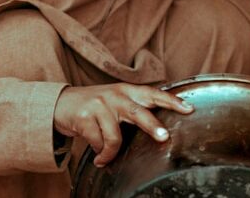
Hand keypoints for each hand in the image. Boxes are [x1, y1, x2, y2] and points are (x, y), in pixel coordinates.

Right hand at [53, 83, 192, 166]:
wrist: (60, 103)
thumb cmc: (94, 106)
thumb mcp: (115, 101)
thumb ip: (134, 108)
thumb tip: (159, 128)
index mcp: (127, 91)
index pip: (153, 94)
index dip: (171, 101)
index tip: (189, 108)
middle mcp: (115, 95)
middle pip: (138, 112)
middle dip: (152, 126)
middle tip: (164, 137)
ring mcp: (99, 105)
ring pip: (115, 137)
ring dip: (111, 153)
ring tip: (105, 158)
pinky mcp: (84, 117)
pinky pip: (98, 143)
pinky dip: (100, 154)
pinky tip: (97, 157)